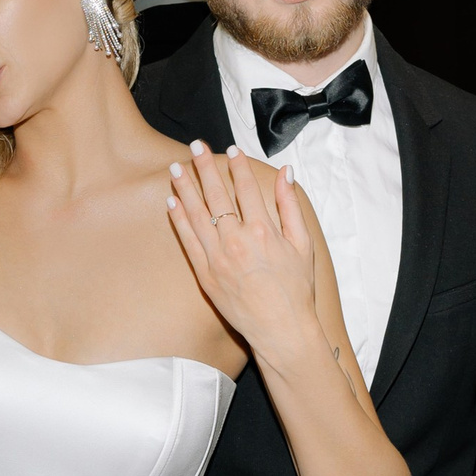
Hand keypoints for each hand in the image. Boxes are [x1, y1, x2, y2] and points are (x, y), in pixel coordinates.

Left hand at [167, 142, 318, 360]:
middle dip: (205, 167)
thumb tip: (287, 174)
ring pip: (197, 213)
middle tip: (195, 146)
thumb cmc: (296, 289)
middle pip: (216, 194)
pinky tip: (172, 202)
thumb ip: (290, 206)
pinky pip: (188, 240)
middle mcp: (237, 240)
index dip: (237, 166)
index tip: (230, 149)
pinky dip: (179, 219)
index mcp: (263, 230)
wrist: (280, 329)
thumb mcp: (302, 244)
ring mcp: (218, 257)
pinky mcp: (205, 274)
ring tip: (176, 168)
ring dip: (185, 188)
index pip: (245, 188)